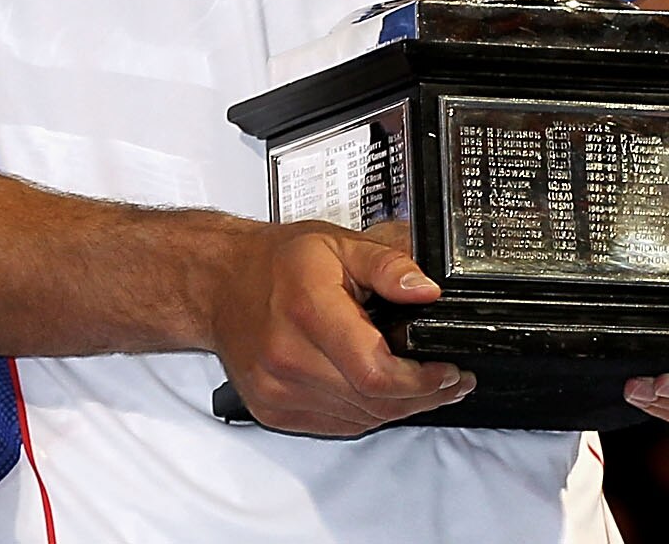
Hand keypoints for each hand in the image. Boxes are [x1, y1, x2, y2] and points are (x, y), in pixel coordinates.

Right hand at [208, 219, 472, 436]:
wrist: (219, 283)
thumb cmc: (278, 263)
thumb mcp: (339, 244)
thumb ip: (389, 264)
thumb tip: (427, 290)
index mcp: (308, 310)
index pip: (375, 372)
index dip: (422, 381)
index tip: (448, 371)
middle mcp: (287, 355)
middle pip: (374, 403)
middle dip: (422, 396)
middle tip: (448, 381)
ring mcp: (275, 388)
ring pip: (359, 419)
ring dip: (396, 408)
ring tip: (418, 385)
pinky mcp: (271, 409)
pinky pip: (336, 425)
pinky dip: (364, 413)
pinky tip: (374, 391)